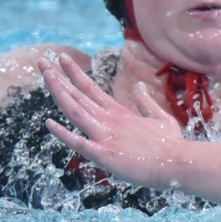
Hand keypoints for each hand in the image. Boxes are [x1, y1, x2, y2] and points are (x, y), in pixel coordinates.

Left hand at [37, 55, 187, 187]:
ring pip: (75, 110)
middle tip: (42, 62)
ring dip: (57, 92)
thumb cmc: (171, 144)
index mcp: (119, 112)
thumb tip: (139, 87)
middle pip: (77, 95)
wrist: (177, 163)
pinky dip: (63, 134)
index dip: (74, 73)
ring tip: (44, 75)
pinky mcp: (104, 155)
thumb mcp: (160, 118)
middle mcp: (108, 120)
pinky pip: (79, 143)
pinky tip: (49, 124)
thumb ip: (146, 102)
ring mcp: (105, 136)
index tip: (61, 59)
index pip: (91, 88)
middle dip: (58, 77)